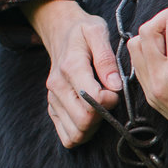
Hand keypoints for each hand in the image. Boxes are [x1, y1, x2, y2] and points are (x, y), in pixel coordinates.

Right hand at [24, 0, 122, 147]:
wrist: (60, 33)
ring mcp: (53, 99)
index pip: (93, 99)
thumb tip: (115, 85)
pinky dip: (81, 133)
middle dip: (103, 116)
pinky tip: (90, 118)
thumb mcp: (97, 31)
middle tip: (109, 101)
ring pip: (75, 134)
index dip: (111, 100)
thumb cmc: (83, 32)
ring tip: (100, 109)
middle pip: (83, 121)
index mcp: (71, 67)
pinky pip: (67, 136)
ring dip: (93, 128)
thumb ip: (107, 58)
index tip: (115, 90)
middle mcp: (57, 86)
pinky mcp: (52, 108)